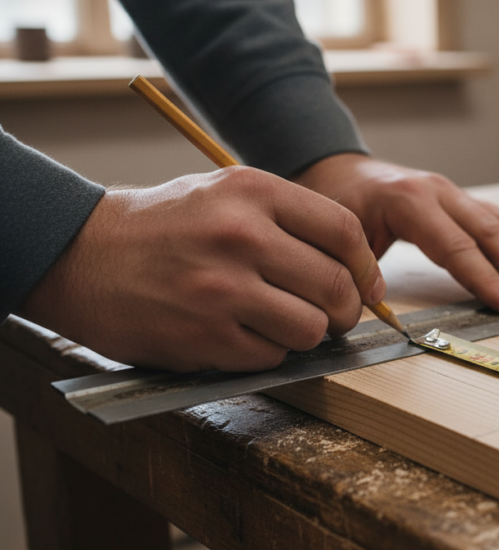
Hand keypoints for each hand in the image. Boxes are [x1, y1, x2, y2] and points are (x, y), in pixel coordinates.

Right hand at [17, 167, 383, 371]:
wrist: (80, 255)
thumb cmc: (164, 226)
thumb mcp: (226, 194)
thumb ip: (291, 221)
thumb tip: (360, 269)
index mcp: (252, 192)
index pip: (344, 232)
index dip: (366, 266)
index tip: (368, 285)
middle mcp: (241, 236)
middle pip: (336, 286)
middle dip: (347, 309)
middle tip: (336, 315)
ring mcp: (222, 289)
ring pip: (311, 328)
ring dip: (308, 334)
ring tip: (285, 323)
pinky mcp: (204, 336)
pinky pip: (272, 357)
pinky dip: (269, 353)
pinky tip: (245, 334)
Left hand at [291, 154, 498, 313]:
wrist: (338, 170)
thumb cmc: (336, 204)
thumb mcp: (337, 236)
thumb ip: (356, 269)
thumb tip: (377, 302)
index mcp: (409, 200)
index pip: (457, 246)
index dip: (488, 279)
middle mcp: (439, 191)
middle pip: (493, 232)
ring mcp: (455, 192)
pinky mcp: (463, 201)